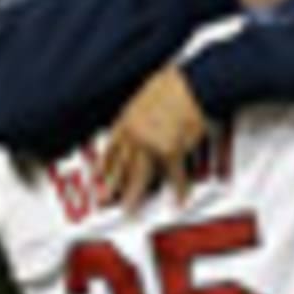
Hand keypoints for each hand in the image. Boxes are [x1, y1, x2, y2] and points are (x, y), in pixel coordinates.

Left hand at [98, 67, 206, 212]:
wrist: (192, 85)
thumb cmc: (177, 83)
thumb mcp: (149, 91)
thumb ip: (144, 107)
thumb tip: (148, 112)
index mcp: (128, 118)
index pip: (112, 146)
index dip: (106, 163)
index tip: (100, 175)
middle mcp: (135, 134)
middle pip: (121, 166)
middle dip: (112, 186)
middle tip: (105, 200)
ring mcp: (151, 145)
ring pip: (139, 176)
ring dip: (134, 196)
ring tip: (130, 210)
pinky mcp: (170, 151)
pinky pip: (174, 176)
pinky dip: (179, 189)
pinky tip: (178, 199)